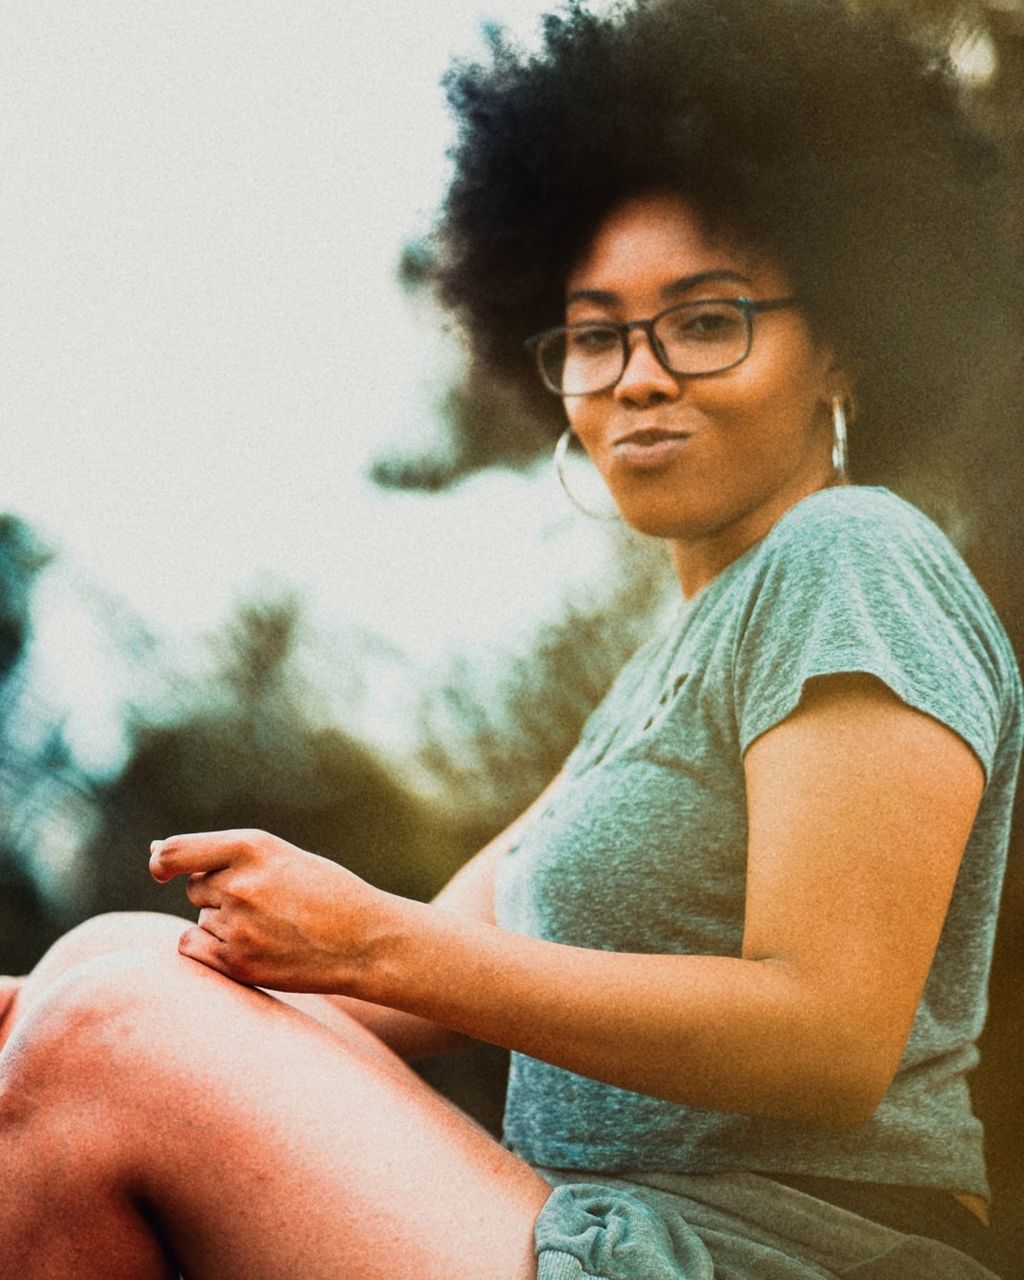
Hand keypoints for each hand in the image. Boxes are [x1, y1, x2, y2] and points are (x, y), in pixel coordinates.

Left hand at [149, 828, 385, 992]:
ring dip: (224, 922)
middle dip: (219, 893)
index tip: (161, 867)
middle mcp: (240, 882)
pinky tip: (249, 947)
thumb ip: (222, 853)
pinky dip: (210, 948)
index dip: (163, 860)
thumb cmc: (326, 893)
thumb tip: (154, 851)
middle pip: (196, 887)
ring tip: (273, 927)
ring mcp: (237, 924)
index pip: (177, 852)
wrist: (366, 941)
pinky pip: (192, 947)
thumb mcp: (282, 857)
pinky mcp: (237, 962)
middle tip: (267, 904)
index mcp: (254, 846)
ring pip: (201, 918)